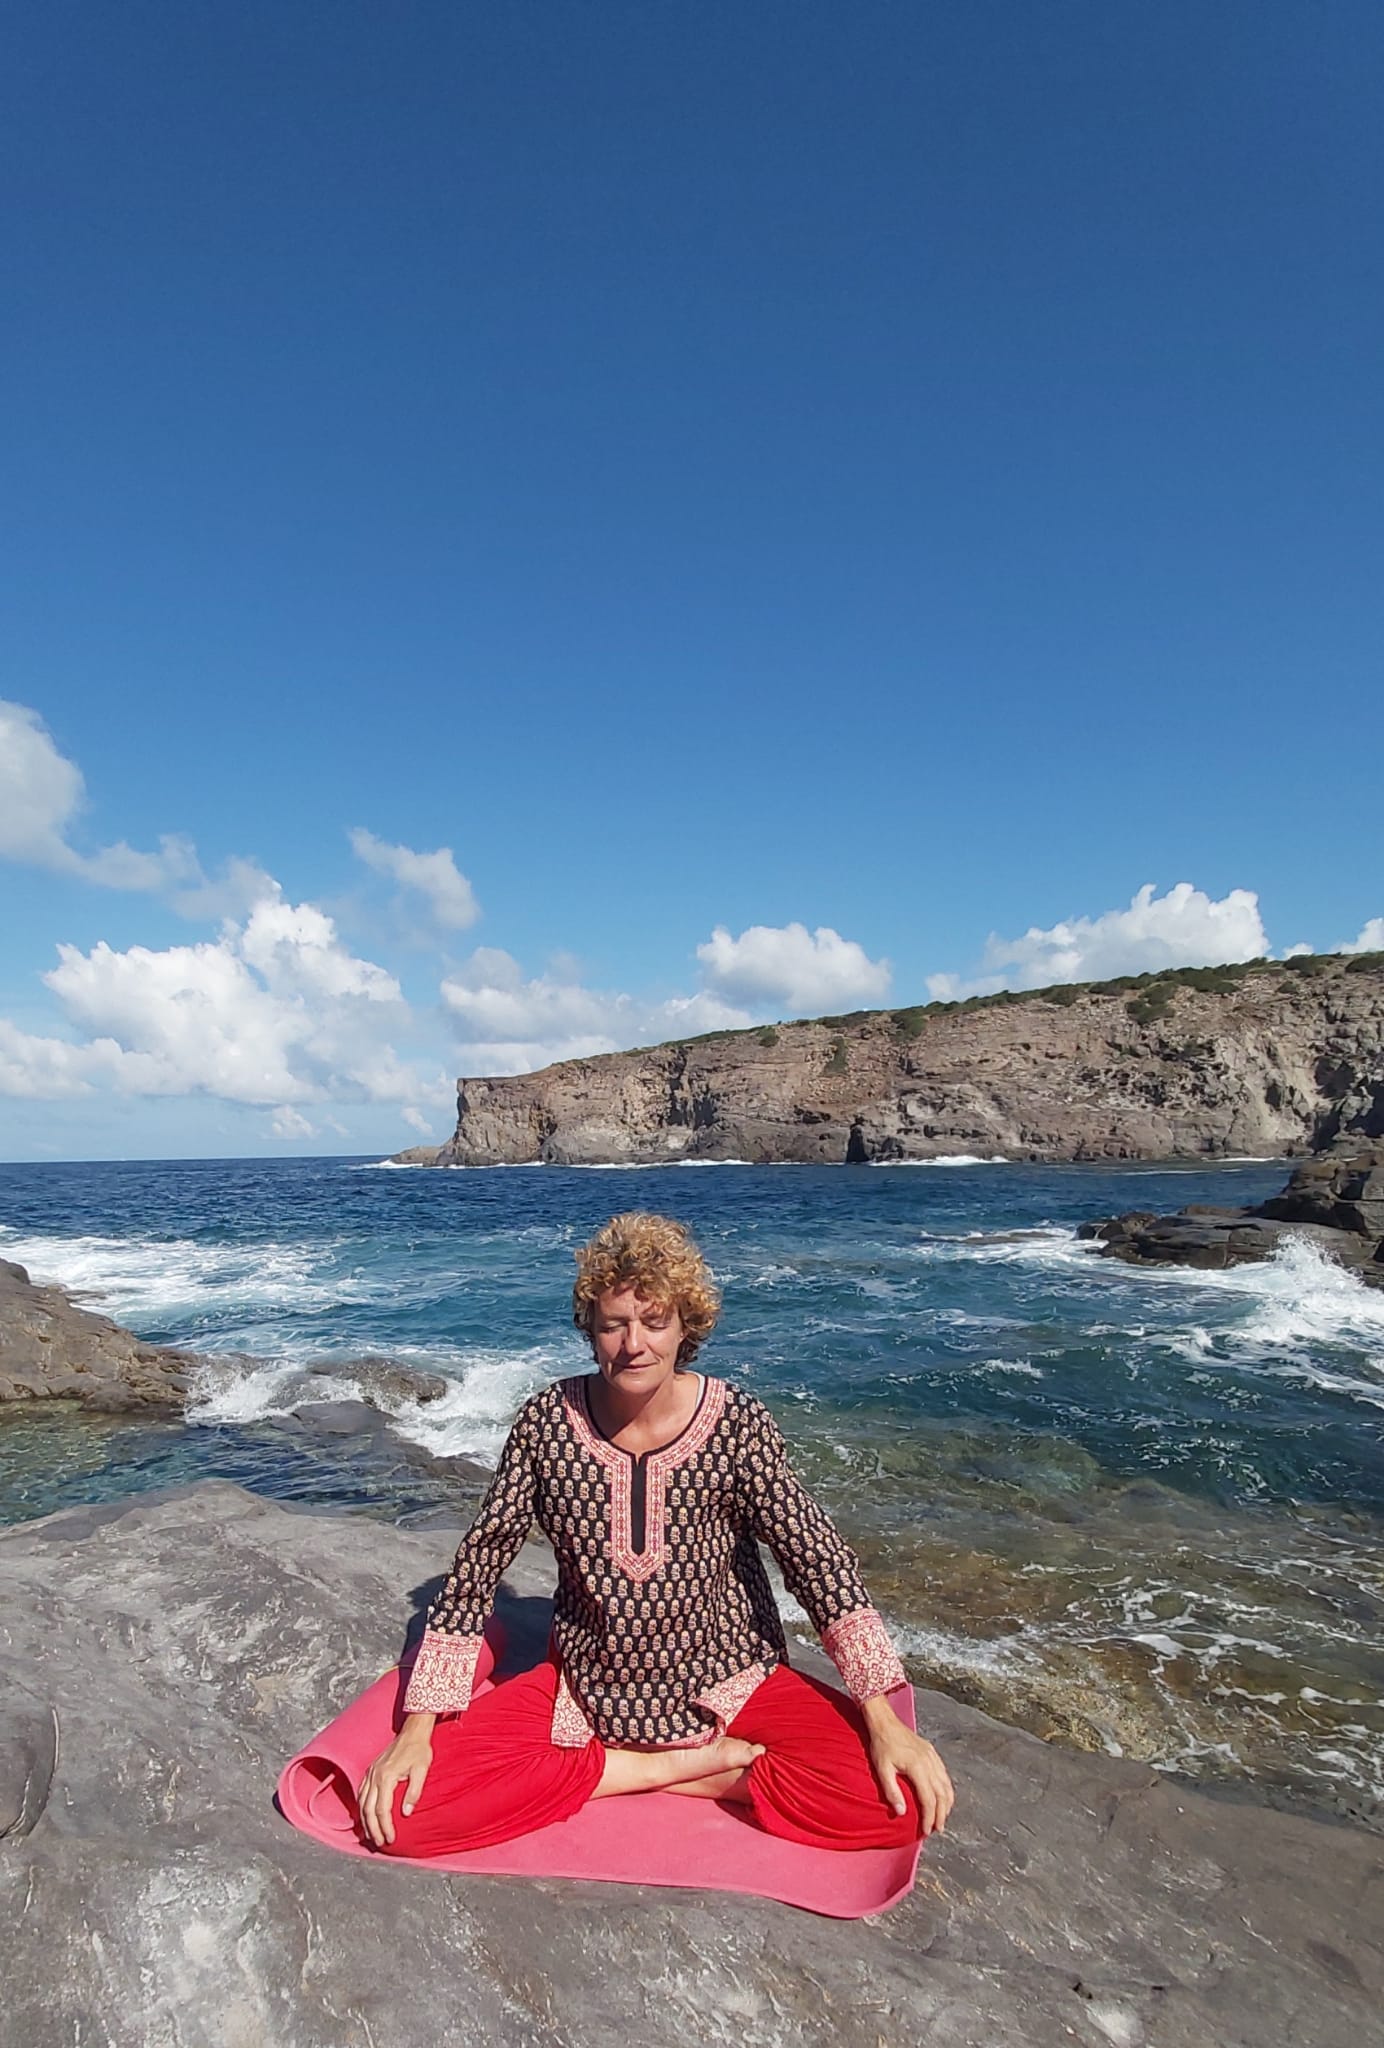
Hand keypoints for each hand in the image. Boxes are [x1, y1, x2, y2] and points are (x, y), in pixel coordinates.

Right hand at [357, 1727, 432, 1847]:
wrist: (413, 1731)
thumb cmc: (419, 1750)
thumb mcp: (422, 1770)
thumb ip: (414, 1792)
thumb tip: (406, 1813)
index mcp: (386, 1777)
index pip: (382, 1809)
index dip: (385, 1826)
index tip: (391, 1839)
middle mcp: (374, 1776)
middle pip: (368, 1809)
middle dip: (373, 1829)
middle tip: (379, 1843)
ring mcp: (370, 1772)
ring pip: (362, 1802)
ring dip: (365, 1821)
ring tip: (370, 1835)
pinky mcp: (371, 1770)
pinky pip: (361, 1792)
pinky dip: (361, 1807)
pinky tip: (365, 1816)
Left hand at [861, 1696, 954, 1835]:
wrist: (885, 1722)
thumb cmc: (881, 1745)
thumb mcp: (882, 1769)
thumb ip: (892, 1791)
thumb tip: (901, 1813)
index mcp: (918, 1767)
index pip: (928, 1799)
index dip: (929, 1817)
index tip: (926, 1831)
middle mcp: (929, 1762)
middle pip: (942, 1794)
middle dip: (941, 1815)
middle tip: (937, 1829)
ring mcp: (933, 1757)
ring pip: (946, 1785)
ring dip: (946, 1804)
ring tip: (942, 1818)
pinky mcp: (932, 1753)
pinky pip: (944, 1775)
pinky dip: (946, 1790)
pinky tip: (943, 1798)